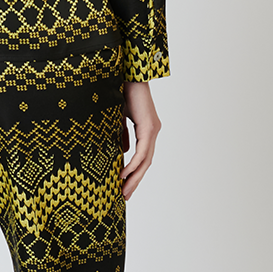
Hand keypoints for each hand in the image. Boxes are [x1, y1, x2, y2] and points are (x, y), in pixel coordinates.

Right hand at [121, 80, 160, 199]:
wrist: (128, 75)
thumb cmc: (122, 92)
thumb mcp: (119, 119)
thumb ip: (123, 135)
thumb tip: (122, 152)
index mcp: (147, 130)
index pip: (143, 157)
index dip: (135, 173)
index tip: (124, 185)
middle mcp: (153, 132)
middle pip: (146, 163)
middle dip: (135, 181)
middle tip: (125, 196)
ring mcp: (153, 130)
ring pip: (146, 160)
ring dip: (135, 177)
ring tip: (124, 190)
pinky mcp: (149, 127)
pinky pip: (142, 152)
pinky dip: (133, 164)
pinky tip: (124, 173)